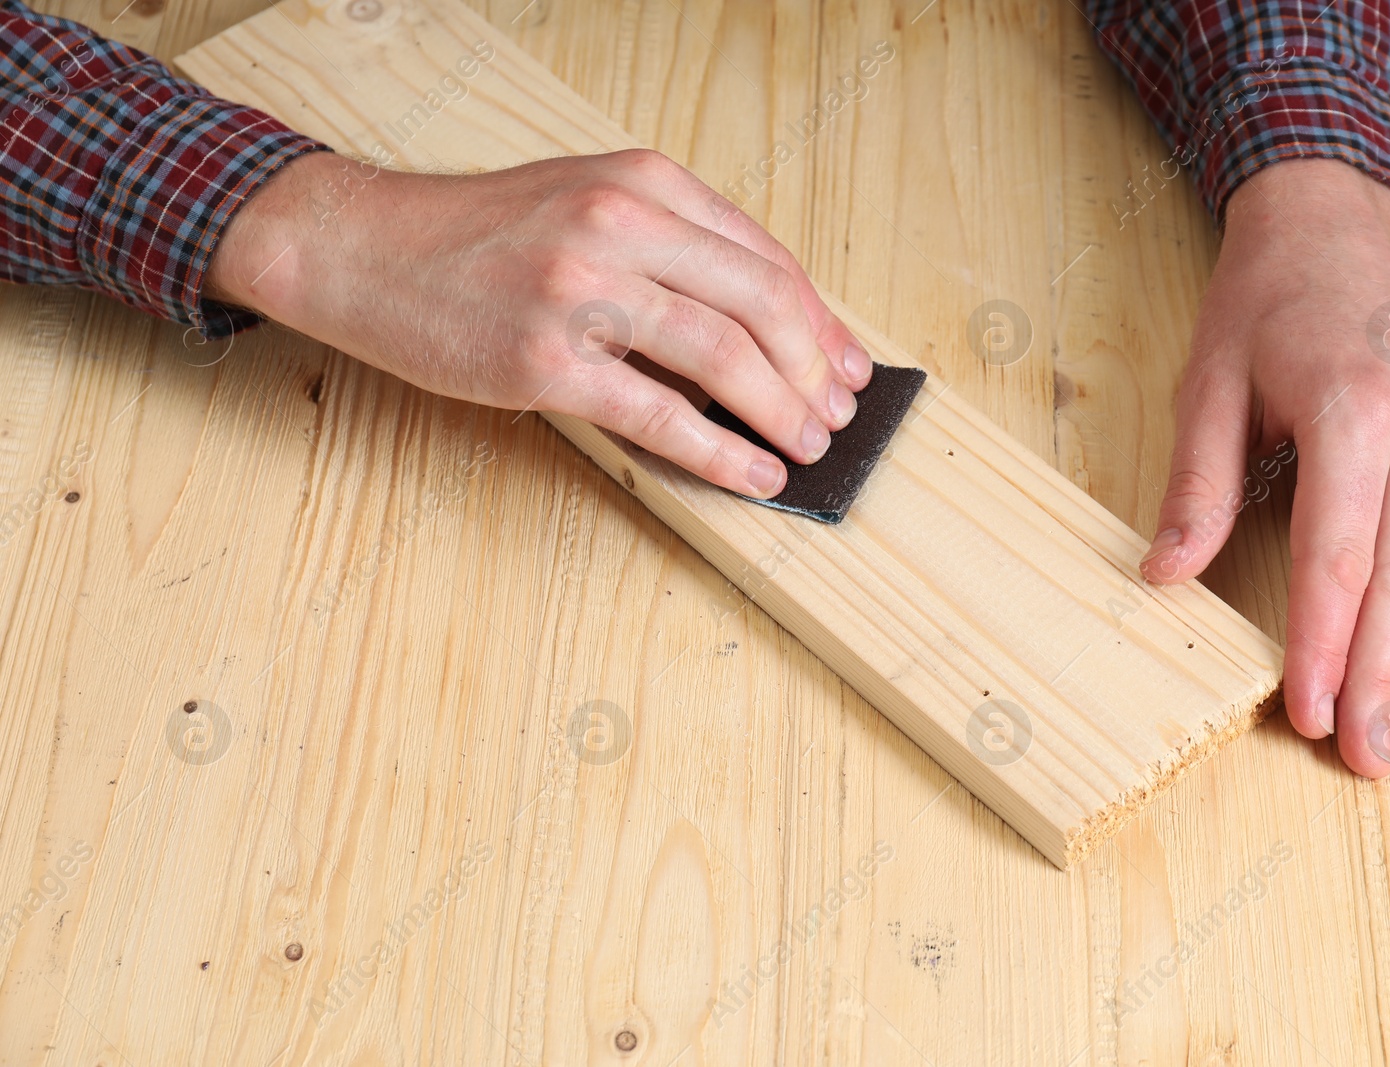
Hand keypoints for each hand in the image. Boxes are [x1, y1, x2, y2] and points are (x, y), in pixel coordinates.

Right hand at [206, 148, 872, 497]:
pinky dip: (721, 452)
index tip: (845, 361)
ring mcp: (582, 292)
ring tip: (807, 446)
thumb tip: (756, 318)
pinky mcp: (545, 361)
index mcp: (642, 182)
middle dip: (815, 368)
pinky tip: (753, 474)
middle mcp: (622, 225)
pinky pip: (659, 415)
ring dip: (783, 411)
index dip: (818, 319)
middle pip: (761, 304)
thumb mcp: (583, 198)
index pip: (764, 256)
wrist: (363, 247)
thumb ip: (670, 242)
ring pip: (723, 357)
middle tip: (839, 411)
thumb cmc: (475, 232)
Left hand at [1138, 159, 1389, 776]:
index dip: (1320, 647)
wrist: (1334, 221)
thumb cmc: (1262, 302)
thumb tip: (1164, 577)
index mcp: (1353, 414)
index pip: (1336, 561)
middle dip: (1380, 678)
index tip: (1308, 716)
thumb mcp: (1208, 384)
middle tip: (1368, 759)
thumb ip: (1197, 484)